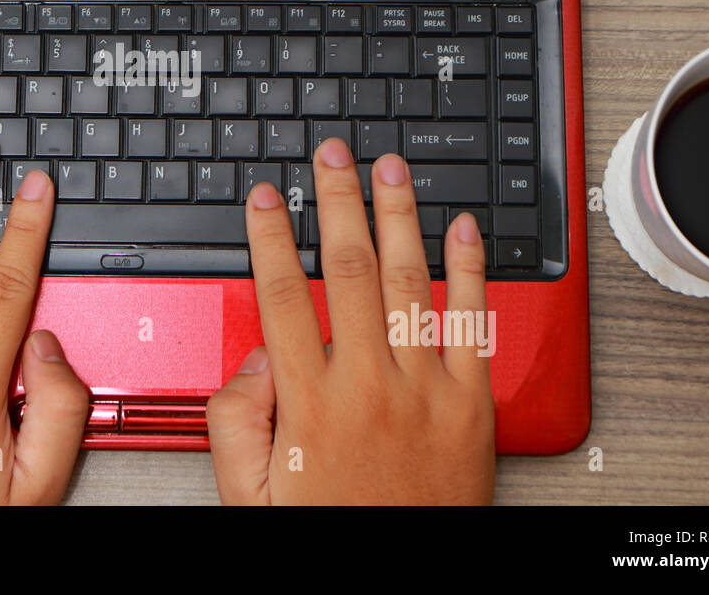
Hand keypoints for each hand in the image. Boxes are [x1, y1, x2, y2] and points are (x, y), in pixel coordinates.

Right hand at [207, 139, 494, 503]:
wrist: (401, 581)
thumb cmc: (330, 533)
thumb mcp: (249, 494)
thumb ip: (235, 420)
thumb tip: (255, 359)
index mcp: (309, 402)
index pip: (282, 295)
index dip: (270, 238)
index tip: (266, 197)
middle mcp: (368, 385)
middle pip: (348, 269)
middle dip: (336, 201)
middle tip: (332, 155)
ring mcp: (425, 391)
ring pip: (410, 281)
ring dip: (398, 216)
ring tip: (390, 169)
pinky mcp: (471, 405)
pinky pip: (472, 324)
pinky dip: (471, 271)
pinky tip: (463, 228)